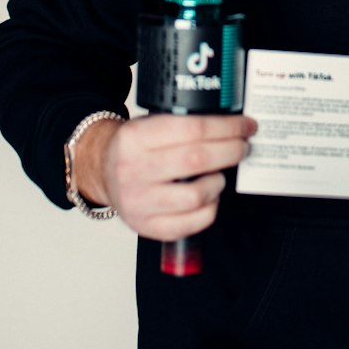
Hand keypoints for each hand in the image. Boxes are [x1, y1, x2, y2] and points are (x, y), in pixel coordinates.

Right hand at [74, 113, 255, 240]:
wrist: (102, 172)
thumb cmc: (136, 148)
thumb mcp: (149, 123)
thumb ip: (184, 122)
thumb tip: (232, 124)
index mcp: (135, 138)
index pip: (193, 129)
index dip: (228, 127)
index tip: (245, 126)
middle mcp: (133, 170)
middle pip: (197, 159)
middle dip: (231, 151)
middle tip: (243, 147)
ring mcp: (139, 202)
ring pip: (197, 195)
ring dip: (219, 182)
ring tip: (219, 174)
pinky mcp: (146, 226)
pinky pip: (191, 223)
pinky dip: (209, 209)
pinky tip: (208, 197)